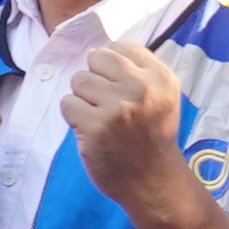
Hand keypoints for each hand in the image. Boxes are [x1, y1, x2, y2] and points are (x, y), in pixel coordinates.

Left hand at [62, 40, 195, 208]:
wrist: (153, 181)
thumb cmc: (150, 136)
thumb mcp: (160, 97)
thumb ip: (137, 71)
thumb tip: (96, 52)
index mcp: (160, 77)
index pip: (121, 47)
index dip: (111, 67)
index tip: (118, 89)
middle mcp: (141, 88)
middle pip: (96, 58)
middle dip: (95, 79)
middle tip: (106, 104)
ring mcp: (117, 108)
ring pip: (79, 80)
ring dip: (82, 99)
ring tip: (99, 118)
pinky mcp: (95, 127)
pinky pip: (67, 103)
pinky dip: (73, 117)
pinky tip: (90, 130)